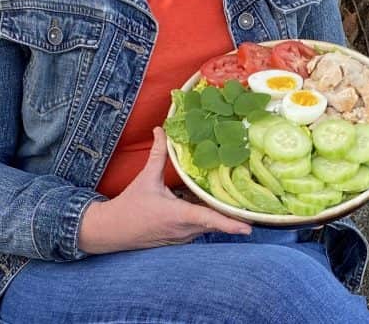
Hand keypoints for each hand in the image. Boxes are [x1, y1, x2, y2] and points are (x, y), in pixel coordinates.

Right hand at [77, 126, 250, 254]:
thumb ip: (158, 154)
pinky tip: (218, 207)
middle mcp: (184, 230)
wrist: (112, 230)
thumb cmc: (130, 206)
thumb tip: (161, 129)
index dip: (229, 224)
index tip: (248, 227)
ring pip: (209, 226)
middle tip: (255, 207)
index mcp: (178, 215)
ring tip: (243, 205)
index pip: (208, 220)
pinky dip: (210, 219)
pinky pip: (200, 228)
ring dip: (222, 216)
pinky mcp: (180, 239)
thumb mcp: (146, 178)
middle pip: (215, 222)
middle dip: (234, 215)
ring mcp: (183, 237)